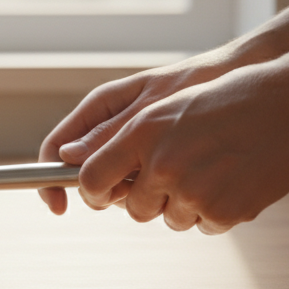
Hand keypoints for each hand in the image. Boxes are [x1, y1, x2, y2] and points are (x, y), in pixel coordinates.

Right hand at [37, 48, 237, 214]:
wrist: (240, 81)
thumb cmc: (197, 85)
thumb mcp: (153, 108)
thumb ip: (112, 132)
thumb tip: (68, 156)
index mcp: (99, 108)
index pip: (56, 146)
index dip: (48, 178)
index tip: (58, 206)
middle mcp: (109, 128)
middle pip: (84, 172)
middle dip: (102, 190)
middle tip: (133, 189)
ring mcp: (129, 145)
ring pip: (111, 182)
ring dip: (131, 192)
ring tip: (165, 181)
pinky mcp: (152, 159)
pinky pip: (138, 183)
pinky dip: (151, 191)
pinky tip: (176, 185)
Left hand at [75, 64, 288, 233]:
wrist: (285, 106)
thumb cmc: (219, 103)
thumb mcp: (161, 107)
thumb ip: (115, 137)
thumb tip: (72, 161)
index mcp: (141, 133)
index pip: (92, 178)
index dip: (92, 192)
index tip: (99, 195)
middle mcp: (163, 164)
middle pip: (134, 208)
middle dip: (149, 199)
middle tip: (174, 176)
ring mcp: (194, 191)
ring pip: (170, 220)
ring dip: (184, 205)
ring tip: (209, 169)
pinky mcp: (224, 212)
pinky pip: (203, 226)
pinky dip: (214, 212)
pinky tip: (230, 181)